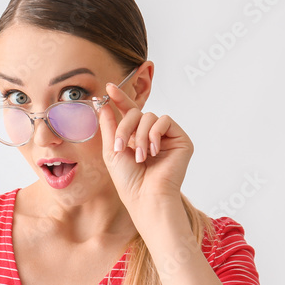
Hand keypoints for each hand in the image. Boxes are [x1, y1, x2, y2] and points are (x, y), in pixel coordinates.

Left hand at [98, 81, 192, 215]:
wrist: (146, 196)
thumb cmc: (129, 180)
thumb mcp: (112, 151)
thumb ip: (109, 126)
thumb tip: (103, 104)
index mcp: (135, 137)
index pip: (129, 113)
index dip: (120, 99)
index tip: (108, 88)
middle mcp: (151, 135)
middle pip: (137, 113)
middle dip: (125, 127)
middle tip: (120, 146)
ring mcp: (166, 137)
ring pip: (150, 116)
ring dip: (140, 136)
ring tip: (140, 156)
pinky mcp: (180, 139)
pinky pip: (165, 120)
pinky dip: (155, 134)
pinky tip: (154, 152)